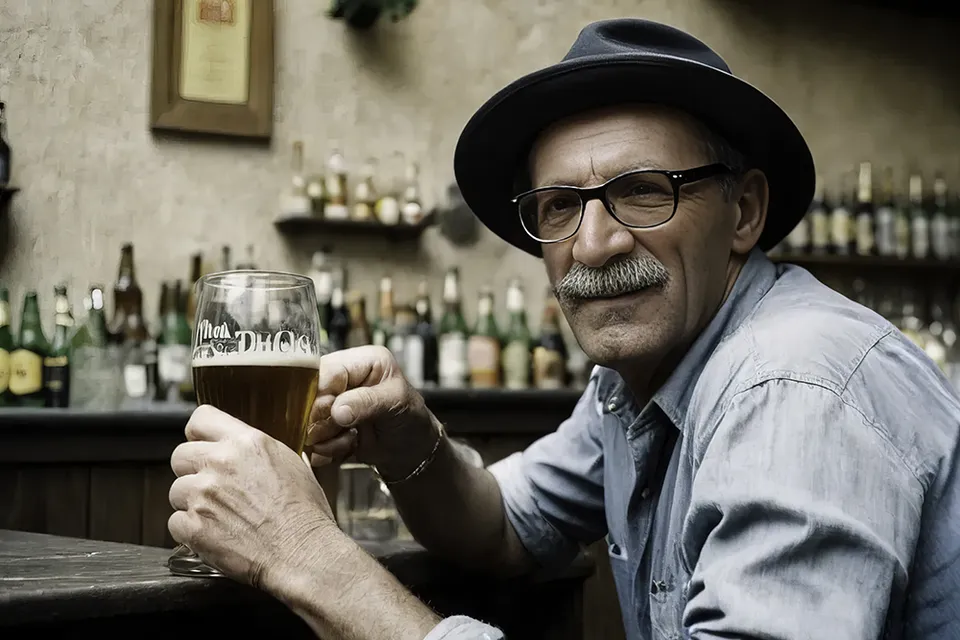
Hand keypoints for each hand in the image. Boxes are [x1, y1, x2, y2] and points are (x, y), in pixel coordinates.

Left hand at [168, 405, 339, 588]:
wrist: (302, 553)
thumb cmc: (305, 514)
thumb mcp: (292, 464)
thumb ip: (261, 452)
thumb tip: (248, 452)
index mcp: (247, 443)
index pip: (200, 419)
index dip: (199, 435)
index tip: (203, 445)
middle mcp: (221, 463)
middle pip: (180, 455)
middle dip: (192, 471)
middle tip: (213, 489)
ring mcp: (203, 495)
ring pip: (176, 491)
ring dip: (191, 503)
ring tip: (219, 517)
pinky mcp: (193, 527)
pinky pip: (175, 523)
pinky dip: (190, 531)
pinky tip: (215, 535)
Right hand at [306, 345, 439, 479]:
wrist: (412, 450)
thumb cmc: (412, 418)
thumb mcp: (396, 402)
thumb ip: (367, 402)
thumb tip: (337, 409)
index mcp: (363, 361)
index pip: (329, 370)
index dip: (323, 392)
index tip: (331, 413)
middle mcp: (345, 378)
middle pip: (311, 395)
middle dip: (324, 419)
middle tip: (342, 430)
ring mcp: (334, 402)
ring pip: (309, 419)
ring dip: (326, 437)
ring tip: (351, 440)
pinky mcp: (328, 425)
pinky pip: (313, 438)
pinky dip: (326, 449)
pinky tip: (347, 447)